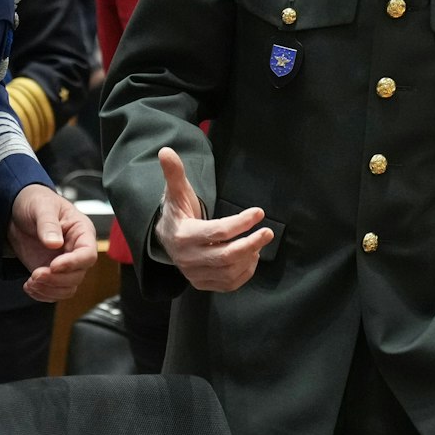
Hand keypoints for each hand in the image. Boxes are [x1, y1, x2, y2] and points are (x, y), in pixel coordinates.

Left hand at [7, 184, 98, 301]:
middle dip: (56, 279)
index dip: (73, 263)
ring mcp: (64, 264)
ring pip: (68, 287)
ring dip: (49, 290)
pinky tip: (29, 286)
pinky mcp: (52, 274)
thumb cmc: (35, 202)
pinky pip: (54, 292)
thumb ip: (48, 224)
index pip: (88, 254)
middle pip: (78, 275)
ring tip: (31, 282)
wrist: (16, 211)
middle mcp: (76, 250)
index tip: (53, 265)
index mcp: (81, 231)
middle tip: (35, 274)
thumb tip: (54, 243)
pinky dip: (42, 294)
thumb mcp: (41, 207)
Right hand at [152, 146, 271, 292]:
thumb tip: (165, 150)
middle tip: (268, 232)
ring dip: (249, 257)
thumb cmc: (178, 211)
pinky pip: (229, 283)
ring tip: (258, 241)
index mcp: (182, 235)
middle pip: (226, 256)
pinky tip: (251, 256)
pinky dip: (245, 272)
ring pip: (230, 272)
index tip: (259, 212)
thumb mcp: (176, 191)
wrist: (165, 238)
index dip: (240, 223)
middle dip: (251, 244)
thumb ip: (174, 173)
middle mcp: (188, 259)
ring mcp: (195, 274)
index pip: (217, 232)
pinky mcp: (202, 284)